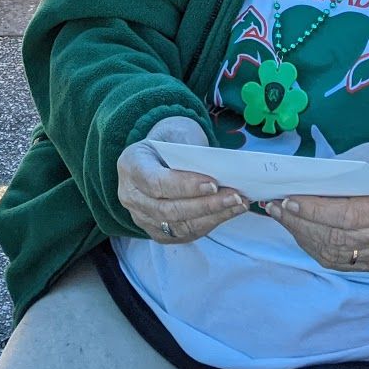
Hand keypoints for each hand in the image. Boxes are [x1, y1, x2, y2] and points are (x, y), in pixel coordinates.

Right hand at [116, 116, 245, 244]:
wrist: (157, 155)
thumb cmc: (169, 143)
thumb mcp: (175, 136)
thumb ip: (191, 153)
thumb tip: (222, 171)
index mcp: (130, 165)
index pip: (156, 182)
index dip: (184, 186)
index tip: (213, 183)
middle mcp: (130, 195)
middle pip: (168, 209)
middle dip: (206, 205)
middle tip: (235, 196)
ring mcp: (141, 217)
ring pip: (179, 225)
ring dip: (213, 216)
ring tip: (238, 204)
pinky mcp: (156, 232)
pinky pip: (185, 233)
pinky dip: (209, 223)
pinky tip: (228, 213)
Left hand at [263, 142, 368, 272]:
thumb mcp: (360, 159)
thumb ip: (332, 175)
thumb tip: (293, 186)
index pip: (347, 214)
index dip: (315, 211)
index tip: (288, 200)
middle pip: (338, 236)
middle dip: (300, 222)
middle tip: (275, 207)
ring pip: (335, 253)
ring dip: (302, 235)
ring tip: (282, 217)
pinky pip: (339, 261)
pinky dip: (315, 246)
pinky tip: (299, 230)